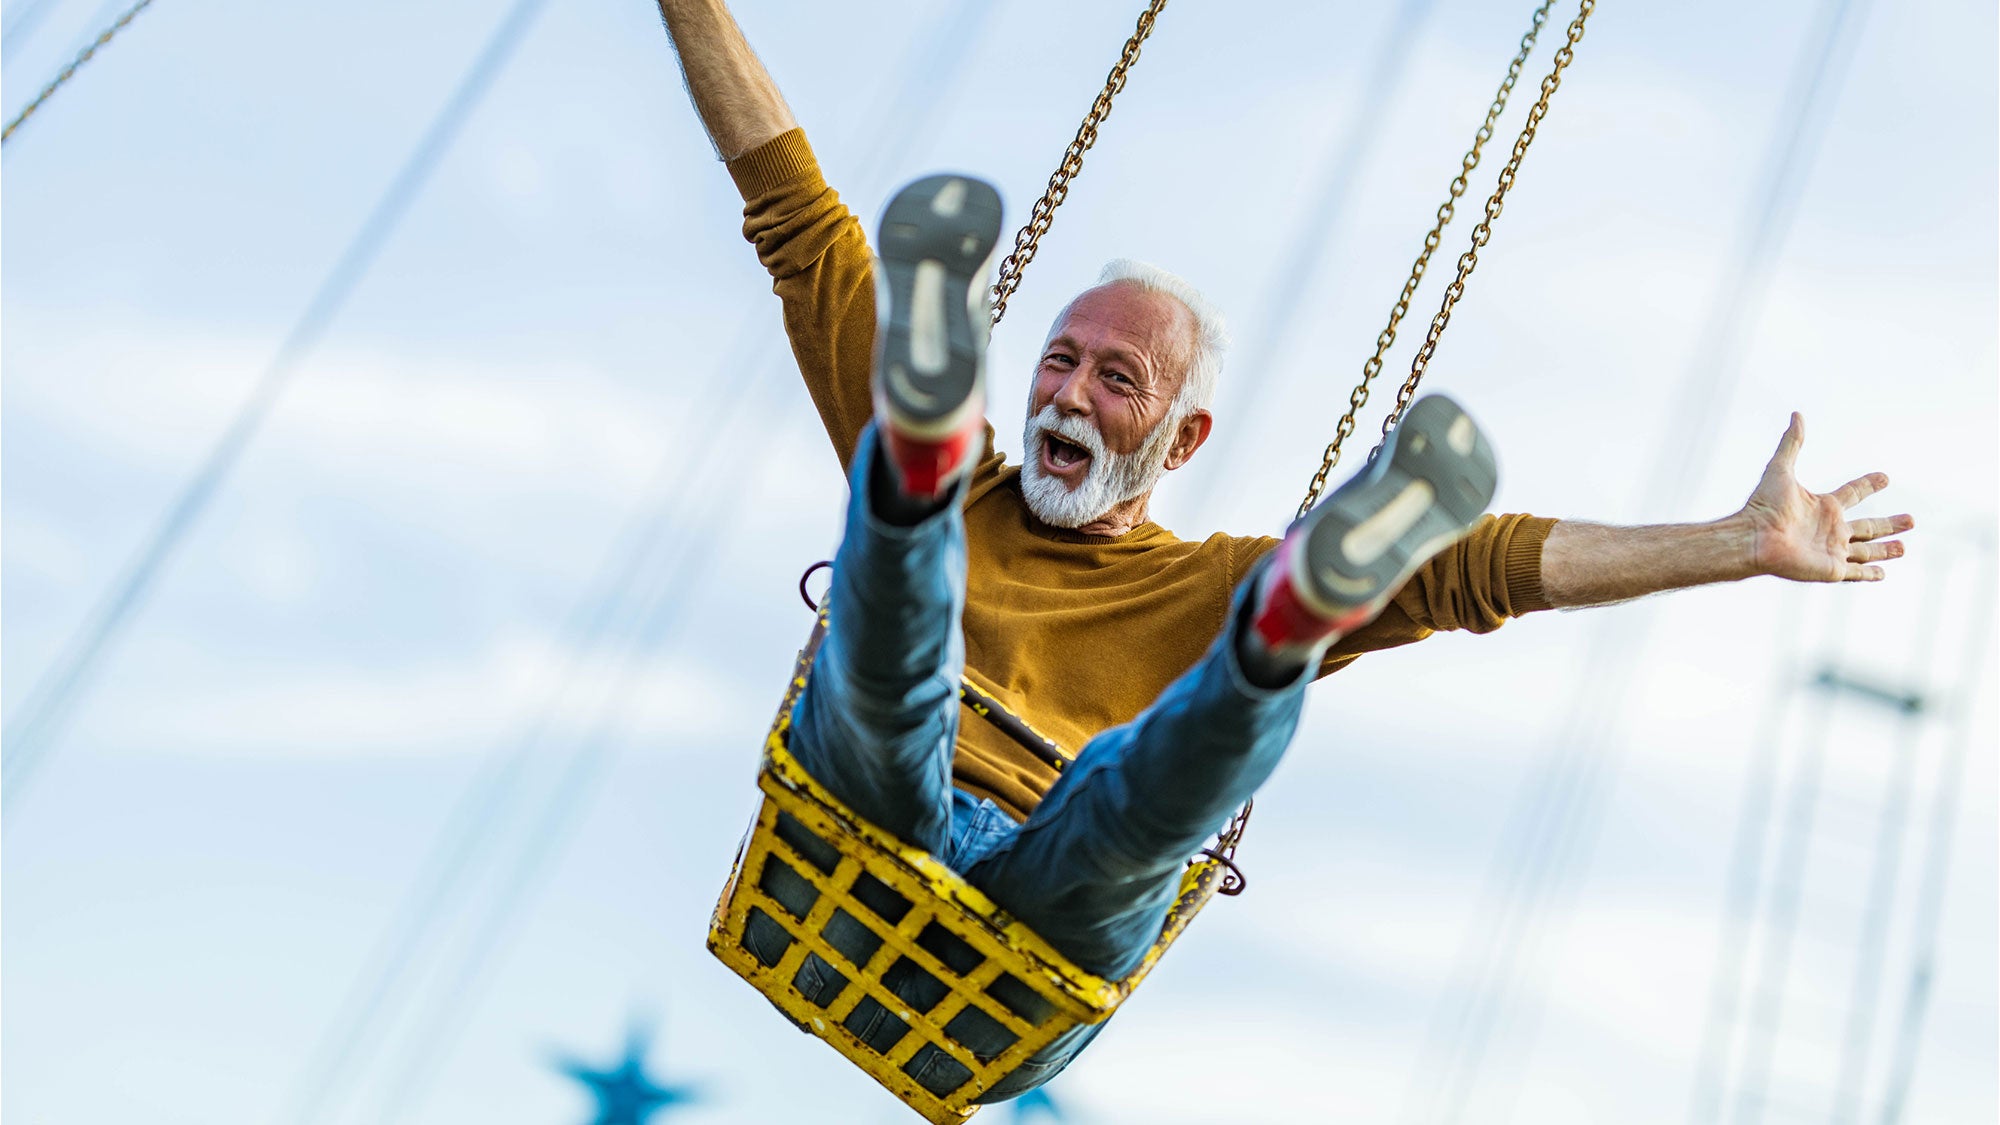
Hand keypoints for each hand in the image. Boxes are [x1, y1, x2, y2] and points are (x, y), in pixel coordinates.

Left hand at [1740, 413, 1913, 582]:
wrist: (1754, 538)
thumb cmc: (1764, 505)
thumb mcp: (1780, 469)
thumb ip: (1792, 443)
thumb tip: (1797, 414)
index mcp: (1824, 505)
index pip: (1854, 493)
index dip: (1869, 484)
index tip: (1885, 477)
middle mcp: (1831, 528)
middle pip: (1868, 525)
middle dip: (1889, 524)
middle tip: (1911, 520)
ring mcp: (1833, 550)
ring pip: (1866, 550)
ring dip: (1885, 549)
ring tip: (1904, 547)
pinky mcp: (1832, 569)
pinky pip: (1856, 573)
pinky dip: (1870, 574)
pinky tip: (1883, 574)